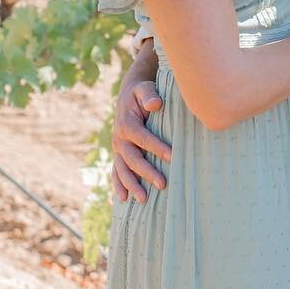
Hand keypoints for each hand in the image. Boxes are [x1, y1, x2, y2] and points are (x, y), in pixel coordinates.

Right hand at [112, 78, 172, 203]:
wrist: (129, 97)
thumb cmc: (141, 93)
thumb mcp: (145, 88)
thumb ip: (149, 94)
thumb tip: (155, 104)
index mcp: (126, 124)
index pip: (142, 138)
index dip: (156, 147)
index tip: (172, 156)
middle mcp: (119, 139)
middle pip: (133, 158)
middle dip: (146, 172)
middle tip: (162, 183)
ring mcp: (118, 149)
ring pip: (123, 170)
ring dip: (132, 185)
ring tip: (144, 199)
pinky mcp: (119, 155)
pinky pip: (117, 172)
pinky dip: (119, 186)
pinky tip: (124, 199)